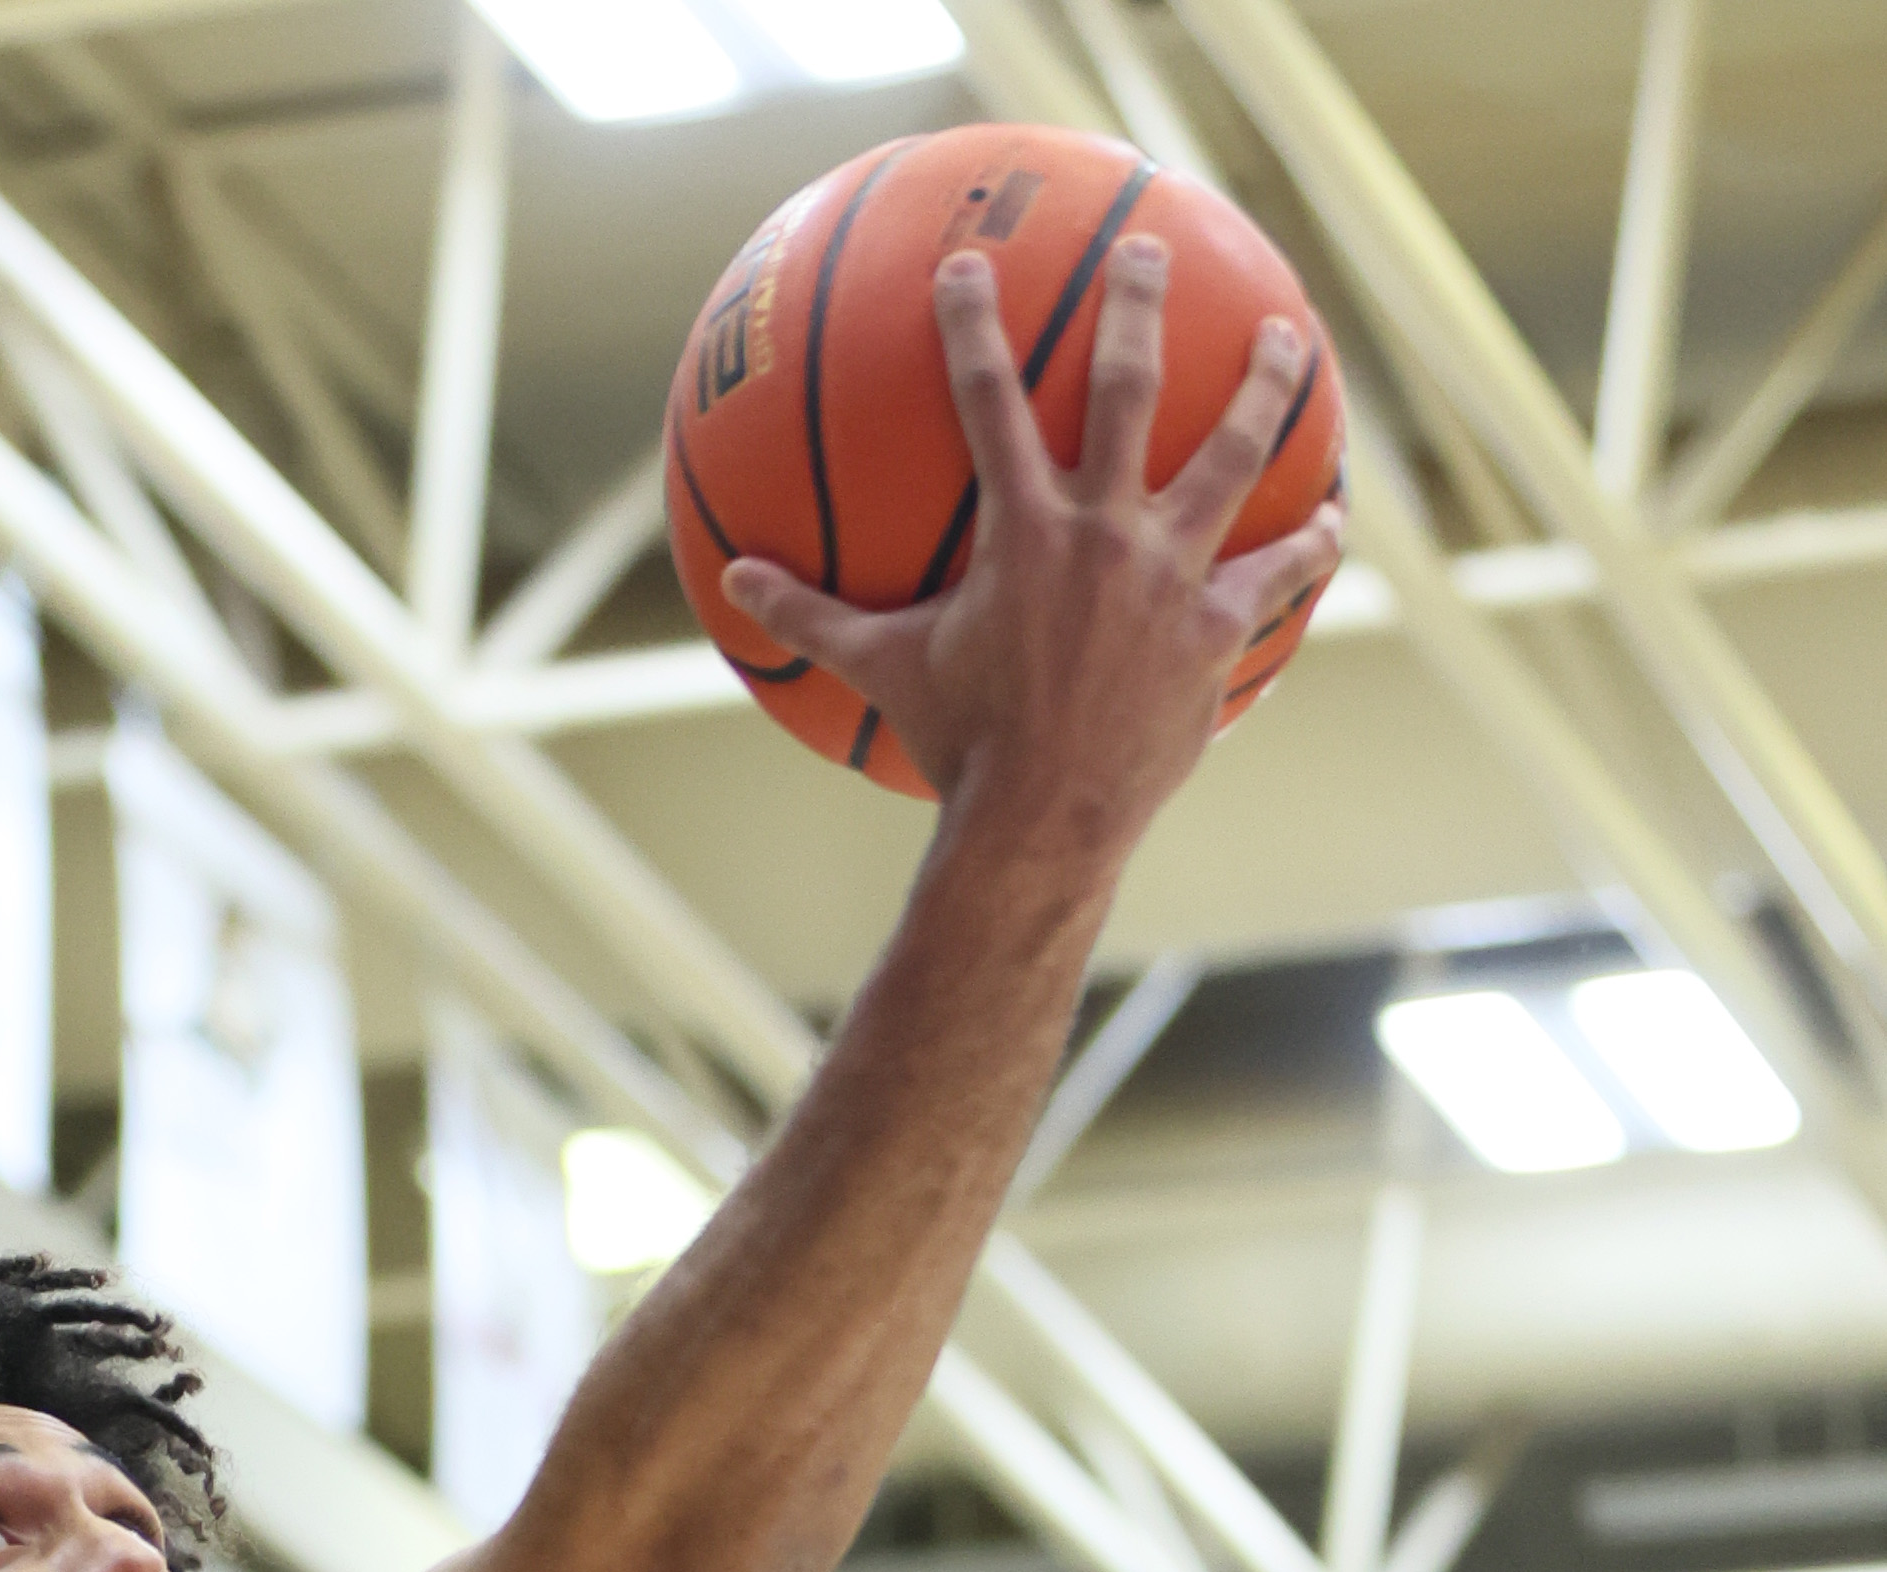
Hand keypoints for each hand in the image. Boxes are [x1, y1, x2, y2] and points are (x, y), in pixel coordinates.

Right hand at [721, 238, 1343, 861]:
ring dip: (1262, 388)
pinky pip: (1277, 572)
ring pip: (1232, 454)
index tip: (970, 264)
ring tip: (1285, 339)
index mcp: (1025, 529)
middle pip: (1130, 388)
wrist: (1042, 825)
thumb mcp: (884, 672)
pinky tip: (1333, 516)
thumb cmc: (960, 749)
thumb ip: (814, 616)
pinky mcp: (1218, 630)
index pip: (990, 400)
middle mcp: (1107, 532)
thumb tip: (733, 582)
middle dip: (1136, 306)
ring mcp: (1171, 576)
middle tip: (1148, 251)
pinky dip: (1309, 544)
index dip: (973, 326)